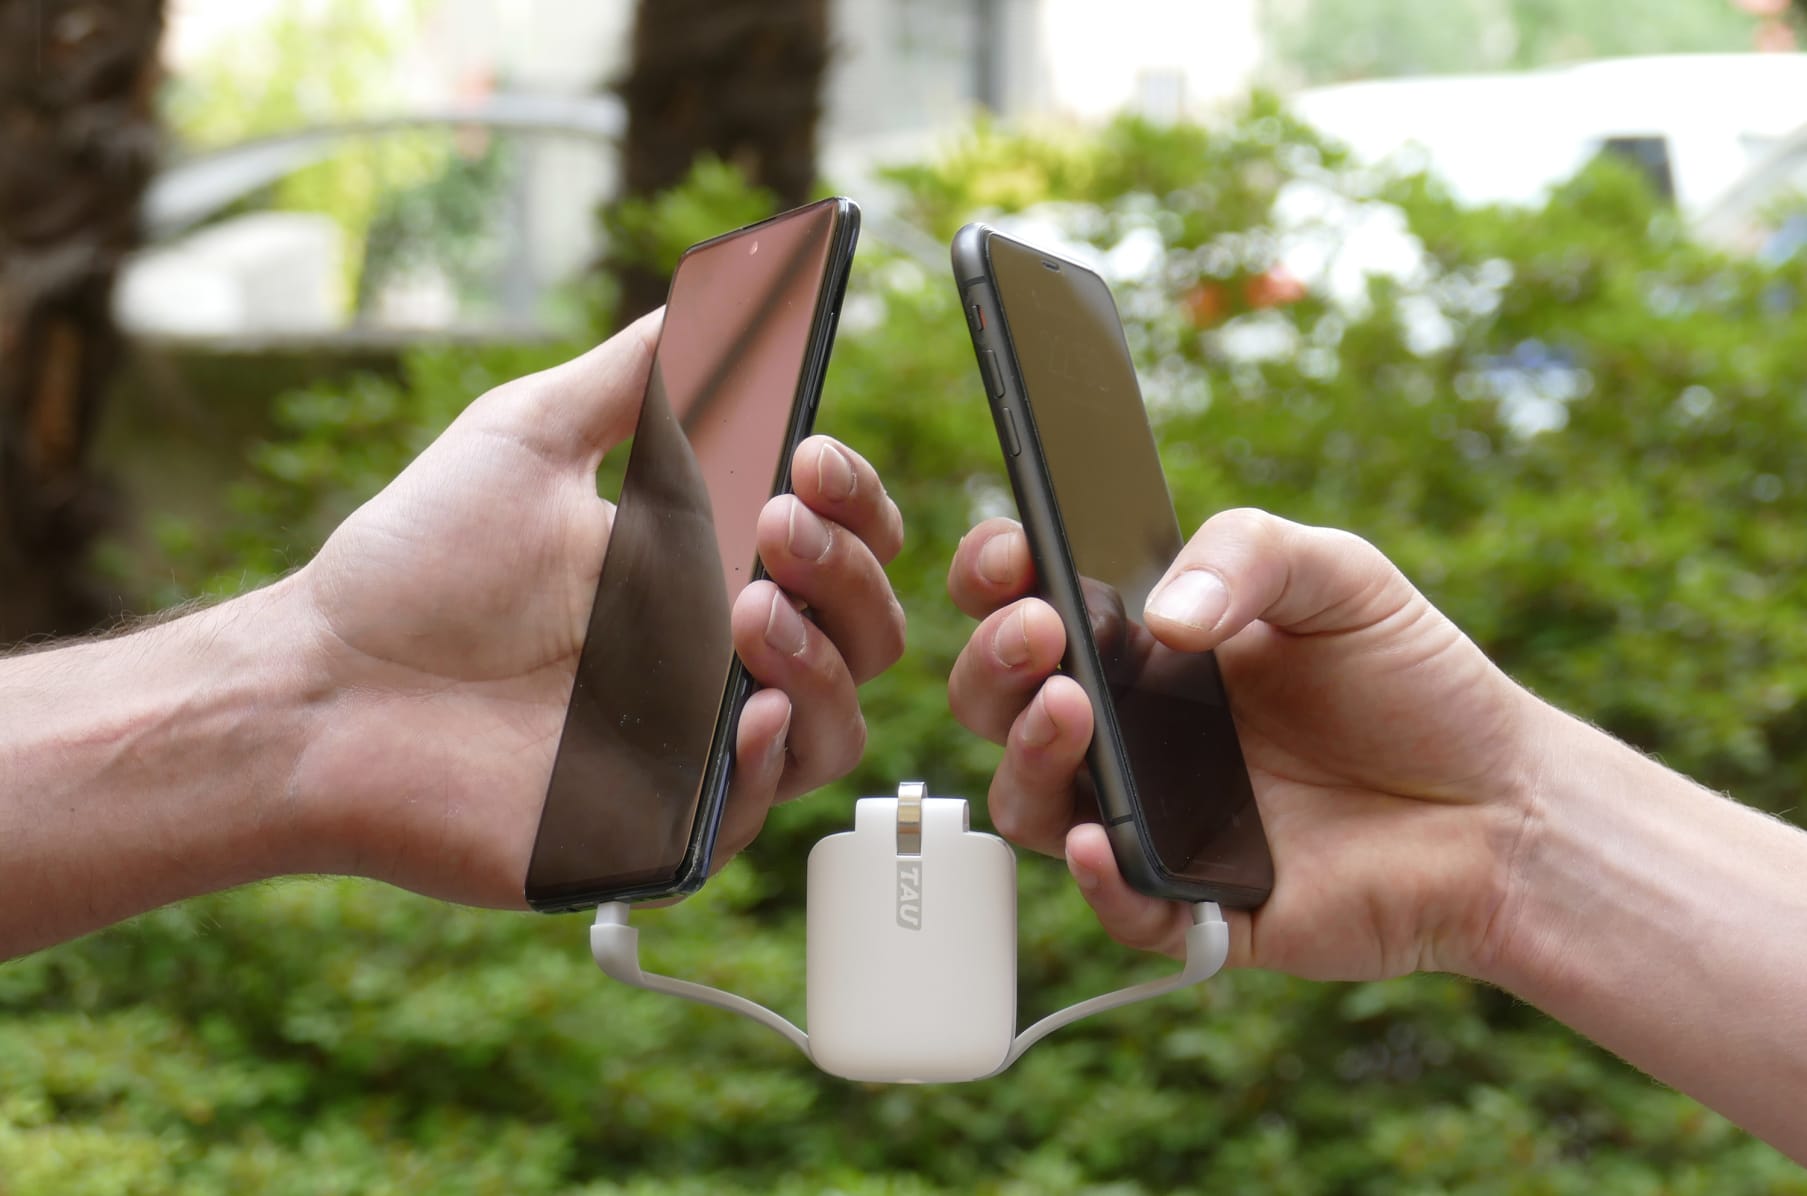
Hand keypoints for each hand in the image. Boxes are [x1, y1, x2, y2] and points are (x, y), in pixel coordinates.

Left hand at [283, 313, 904, 905]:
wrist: (319, 684)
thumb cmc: (413, 566)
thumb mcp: (530, 438)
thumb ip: (635, 375)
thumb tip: (723, 293)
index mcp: (705, 573)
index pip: (838, 547)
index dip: (855, 502)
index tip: (809, 456)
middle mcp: (716, 664)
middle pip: (864, 634)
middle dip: (851, 570)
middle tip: (779, 520)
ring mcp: (694, 751)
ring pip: (835, 729)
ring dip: (826, 661)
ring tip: (754, 606)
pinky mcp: (657, 829)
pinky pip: (760, 810)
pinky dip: (773, 756)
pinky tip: (744, 707)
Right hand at [946, 508, 1541, 980]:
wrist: (1505, 807)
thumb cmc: (1417, 684)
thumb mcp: (1342, 577)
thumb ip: (1249, 555)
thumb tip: (1158, 615)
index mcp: (1145, 646)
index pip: (1031, 603)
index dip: (996, 577)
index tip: (1009, 555)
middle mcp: (1128, 734)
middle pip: (1001, 704)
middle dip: (992, 661)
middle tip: (1039, 629)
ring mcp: (1151, 819)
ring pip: (1032, 805)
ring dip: (1026, 756)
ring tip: (1068, 712)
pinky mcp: (1194, 905)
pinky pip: (1119, 904)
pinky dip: (1098, 879)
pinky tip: (1104, 837)